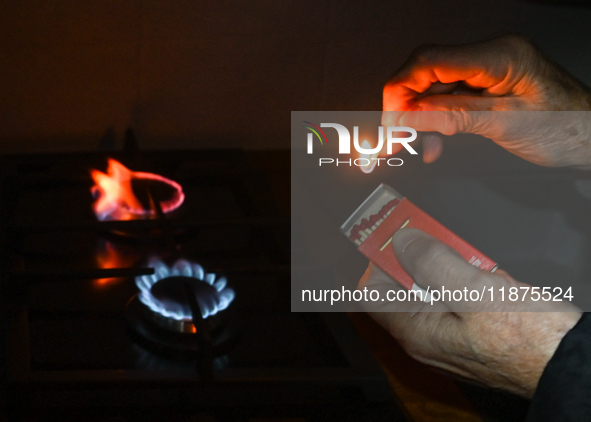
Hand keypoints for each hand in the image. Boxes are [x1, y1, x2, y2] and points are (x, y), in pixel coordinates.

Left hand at [358, 228, 581, 397]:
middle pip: (405, 288)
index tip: (390, 236)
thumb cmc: (529, 341)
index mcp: (417, 332)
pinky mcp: (473, 334)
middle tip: (436, 237)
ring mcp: (450, 338)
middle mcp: (427, 339)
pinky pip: (458, 301)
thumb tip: (402, 241)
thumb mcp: (474, 291)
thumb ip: (432, 263)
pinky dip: (468, 282)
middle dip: (420, 259)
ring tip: (473, 261)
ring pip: (434, 291)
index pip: (373, 294)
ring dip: (449, 268)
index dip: (379, 262)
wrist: (571, 367)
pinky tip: (490, 278)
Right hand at [382, 34, 590, 167]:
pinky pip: (448, 99)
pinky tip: (435, 141)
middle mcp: (490, 56)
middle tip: (394, 137)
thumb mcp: (504, 125)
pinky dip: (436, 121)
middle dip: (404, 105)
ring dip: (419, 118)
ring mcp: (487, 70)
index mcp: (500, 56)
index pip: (431, 61)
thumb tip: (408, 117)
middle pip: (427, 72)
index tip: (389, 120)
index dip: (400, 89)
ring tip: (416, 144)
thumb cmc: (567, 127)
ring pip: (434, 88)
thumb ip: (452, 118)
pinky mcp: (485, 85)